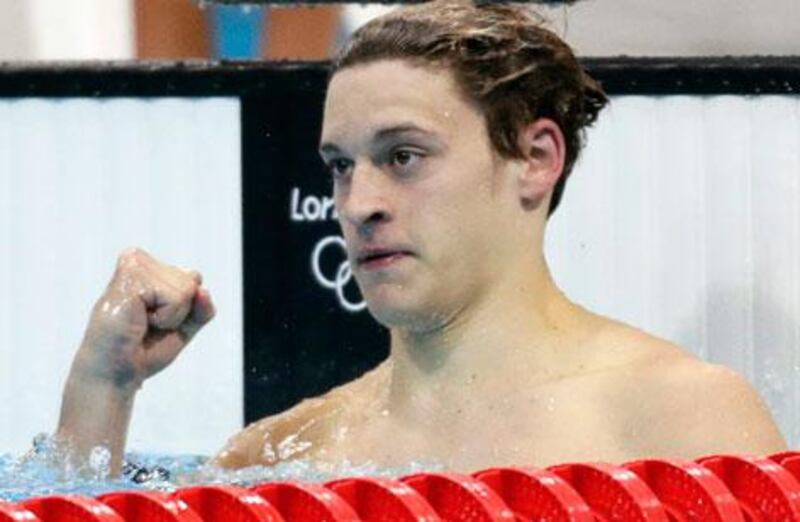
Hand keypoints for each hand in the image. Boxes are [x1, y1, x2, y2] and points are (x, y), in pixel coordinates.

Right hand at [71, 248, 215, 390]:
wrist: (114, 374)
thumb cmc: (142, 350)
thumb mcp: (184, 326)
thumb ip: (202, 308)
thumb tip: (203, 290)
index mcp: (147, 267)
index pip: (193, 278)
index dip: (184, 309)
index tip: (155, 321)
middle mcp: (137, 261)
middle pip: (192, 280)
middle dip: (179, 312)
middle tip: (147, 325)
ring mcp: (132, 268)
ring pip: (187, 288)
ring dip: (170, 317)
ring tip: (141, 324)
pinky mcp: (130, 280)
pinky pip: (176, 298)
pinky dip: (165, 318)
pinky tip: (138, 322)